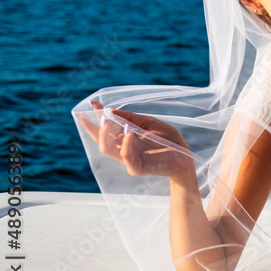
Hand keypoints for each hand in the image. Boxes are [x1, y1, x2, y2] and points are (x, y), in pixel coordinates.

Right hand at [79, 100, 193, 180]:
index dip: (98, 116)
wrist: (185, 157)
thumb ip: (132, 118)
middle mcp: (123, 148)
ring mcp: (128, 159)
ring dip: (104, 134)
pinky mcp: (137, 168)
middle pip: (100, 139)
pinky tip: (128, 133)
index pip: (107, 127)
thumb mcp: (150, 123)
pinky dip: (126, 145)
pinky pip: (126, 157)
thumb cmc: (168, 140)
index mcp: (125, 138)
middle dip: (91, 127)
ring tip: (106, 120)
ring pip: (107, 149)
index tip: (93, 102)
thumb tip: (111, 111)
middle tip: (86, 114)